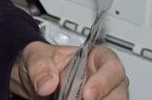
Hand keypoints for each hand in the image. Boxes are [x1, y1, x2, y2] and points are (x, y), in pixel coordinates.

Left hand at [9, 40, 128, 99]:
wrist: (33, 79)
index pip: (112, 67)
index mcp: (97, 57)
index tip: (87, 94)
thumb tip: (47, 84)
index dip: (104, 81)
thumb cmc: (42, 62)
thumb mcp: (35, 55)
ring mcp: (103, 96)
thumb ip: (40, 65)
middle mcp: (105, 78)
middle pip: (119, 92)